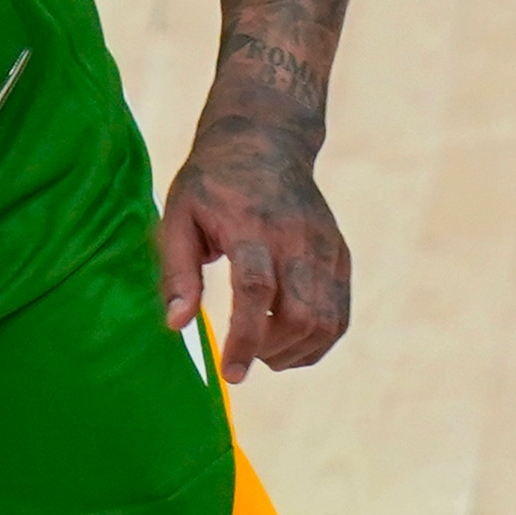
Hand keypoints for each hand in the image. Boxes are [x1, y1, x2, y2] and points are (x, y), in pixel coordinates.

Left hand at [157, 98, 350, 383]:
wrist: (266, 140)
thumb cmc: (211, 183)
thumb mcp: (177, 215)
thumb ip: (176, 271)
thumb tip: (176, 325)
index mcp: (250, 224)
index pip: (256, 290)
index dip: (245, 338)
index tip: (232, 374)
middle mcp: (296, 237)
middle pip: (301, 313)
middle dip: (272, 350)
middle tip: (244, 354)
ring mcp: (325, 247)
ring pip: (327, 321)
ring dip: (296, 351)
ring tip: (263, 348)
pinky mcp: (339, 255)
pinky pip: (339, 314)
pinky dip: (317, 340)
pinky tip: (288, 341)